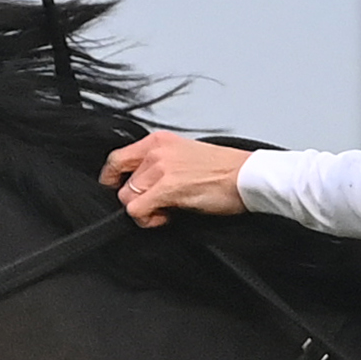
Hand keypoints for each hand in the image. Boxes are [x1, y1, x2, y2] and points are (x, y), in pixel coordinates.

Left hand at [103, 132, 255, 224]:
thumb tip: (143, 185)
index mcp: (159, 141)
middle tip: (158, 206)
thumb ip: (160, 165)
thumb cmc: (225, 170)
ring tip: (166, 210)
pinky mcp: (167, 188)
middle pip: (121, 184)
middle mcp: (156, 151)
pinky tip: (167, 216)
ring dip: (144, 211)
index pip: (117, 159)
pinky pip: (137, 210)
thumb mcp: (185, 156)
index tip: (120, 191)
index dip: (113, 180)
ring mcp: (160, 169)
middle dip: (136, 200)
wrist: (247, 176)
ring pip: (127, 199)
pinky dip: (148, 219)